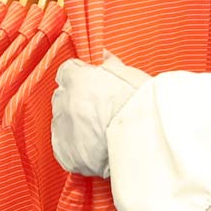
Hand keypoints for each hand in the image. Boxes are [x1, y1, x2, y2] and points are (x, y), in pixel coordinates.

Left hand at [51, 53, 146, 177]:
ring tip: (103, 131)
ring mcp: (64, 130)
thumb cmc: (142, 103)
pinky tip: (96, 147)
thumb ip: (110, 63)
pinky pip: (65, 150)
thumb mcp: (128, 73)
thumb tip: (104, 55)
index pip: (67, 73)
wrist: (147, 135)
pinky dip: (76, 150)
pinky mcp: (68, 155)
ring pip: (63, 124)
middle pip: (63, 99)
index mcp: (76, 79)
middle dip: (78, 102)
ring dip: (77, 126)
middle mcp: (64, 103)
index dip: (81, 79)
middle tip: (101, 110)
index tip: (92, 86)